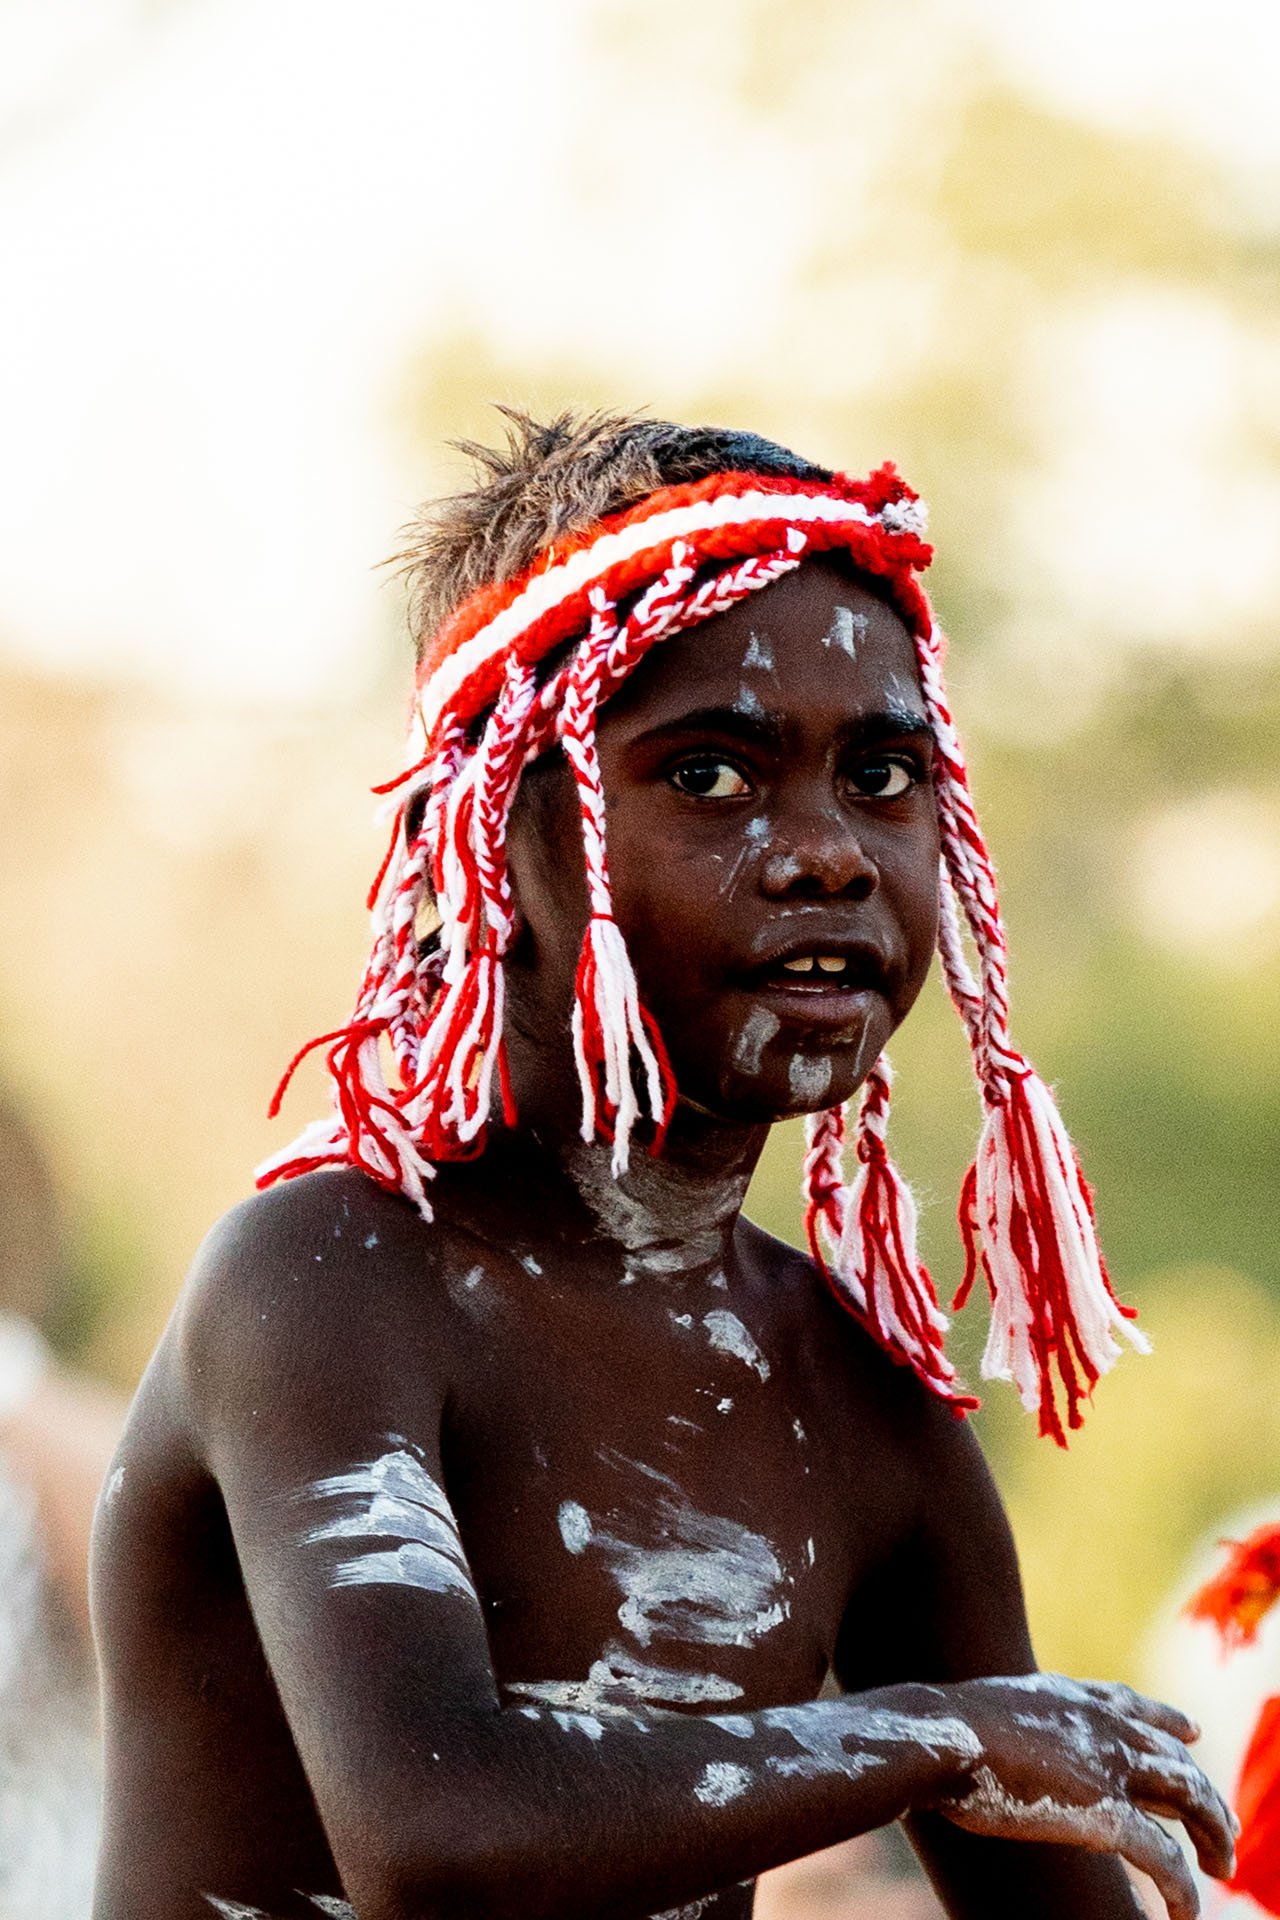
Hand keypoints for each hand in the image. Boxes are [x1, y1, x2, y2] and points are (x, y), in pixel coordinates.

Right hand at [937, 1673, 1236, 1919]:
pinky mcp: (1108, 1816)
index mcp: (1073, 1699)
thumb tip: (989, 1734)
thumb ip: (1011, 1722)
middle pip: (1176, 1759)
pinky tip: (1188, 1912)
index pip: (1136, 1706)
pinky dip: (1183, 1889)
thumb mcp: (987, 1708)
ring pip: (1190, 1801)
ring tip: (1224, 1867)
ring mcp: (1111, 1767)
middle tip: (1227, 1825)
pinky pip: (1164, 1859)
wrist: (941, 1735)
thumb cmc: (944, 1728)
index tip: (1191, 1732)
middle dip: (1207, 1793)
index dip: (1169, 1721)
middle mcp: (1104, 1725)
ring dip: (1213, 1837)